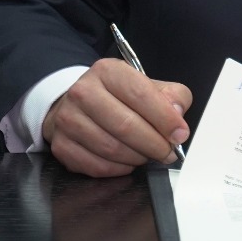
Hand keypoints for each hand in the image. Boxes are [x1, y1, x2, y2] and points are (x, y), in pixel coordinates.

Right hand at [42, 58, 190, 177]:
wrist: (79, 105)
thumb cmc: (120, 97)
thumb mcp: (149, 85)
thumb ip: (171, 96)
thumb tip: (177, 114)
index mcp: (108, 71)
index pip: (141, 95)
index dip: (165, 119)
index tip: (180, 134)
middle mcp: (83, 92)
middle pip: (125, 125)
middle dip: (154, 144)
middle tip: (168, 152)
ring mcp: (68, 119)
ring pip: (110, 148)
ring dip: (137, 157)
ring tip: (149, 155)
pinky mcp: (61, 145)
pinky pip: (96, 166)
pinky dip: (119, 169)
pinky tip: (129, 162)